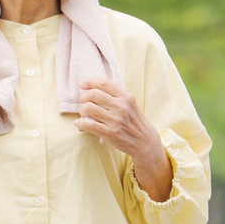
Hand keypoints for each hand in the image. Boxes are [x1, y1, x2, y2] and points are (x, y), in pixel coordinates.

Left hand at [76, 77, 172, 201]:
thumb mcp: (130, 103)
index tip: (83, 84)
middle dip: (84, 97)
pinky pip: (89, 124)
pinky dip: (81, 123)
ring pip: (89, 108)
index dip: (90, 81)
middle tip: (83, 101)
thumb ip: (115, 94)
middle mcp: (121, 106)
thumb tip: (92, 87)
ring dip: (82, 110)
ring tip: (84, 113)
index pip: (104, 83)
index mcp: (126, 97)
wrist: (145, 142)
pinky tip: (79, 123)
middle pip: (93, 94)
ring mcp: (115, 120)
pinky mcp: (110, 133)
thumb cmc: (134, 121)